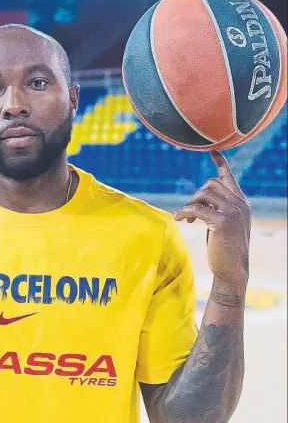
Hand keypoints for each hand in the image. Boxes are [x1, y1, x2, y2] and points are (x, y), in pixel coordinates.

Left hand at [174, 151, 251, 287]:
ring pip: (203, 194)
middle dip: (195, 195)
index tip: (212, 152)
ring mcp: (233, 212)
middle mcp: (240, 204)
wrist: (233, 271)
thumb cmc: (224, 249)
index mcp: (241, 203)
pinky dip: (184, 212)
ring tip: (187, 218)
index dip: (220, 164)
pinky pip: (197, 208)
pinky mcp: (223, 222)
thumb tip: (199, 200)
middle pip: (210, 184)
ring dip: (190, 204)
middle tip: (189, 212)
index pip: (229, 177)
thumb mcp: (223, 225)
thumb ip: (217, 209)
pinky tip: (179, 219)